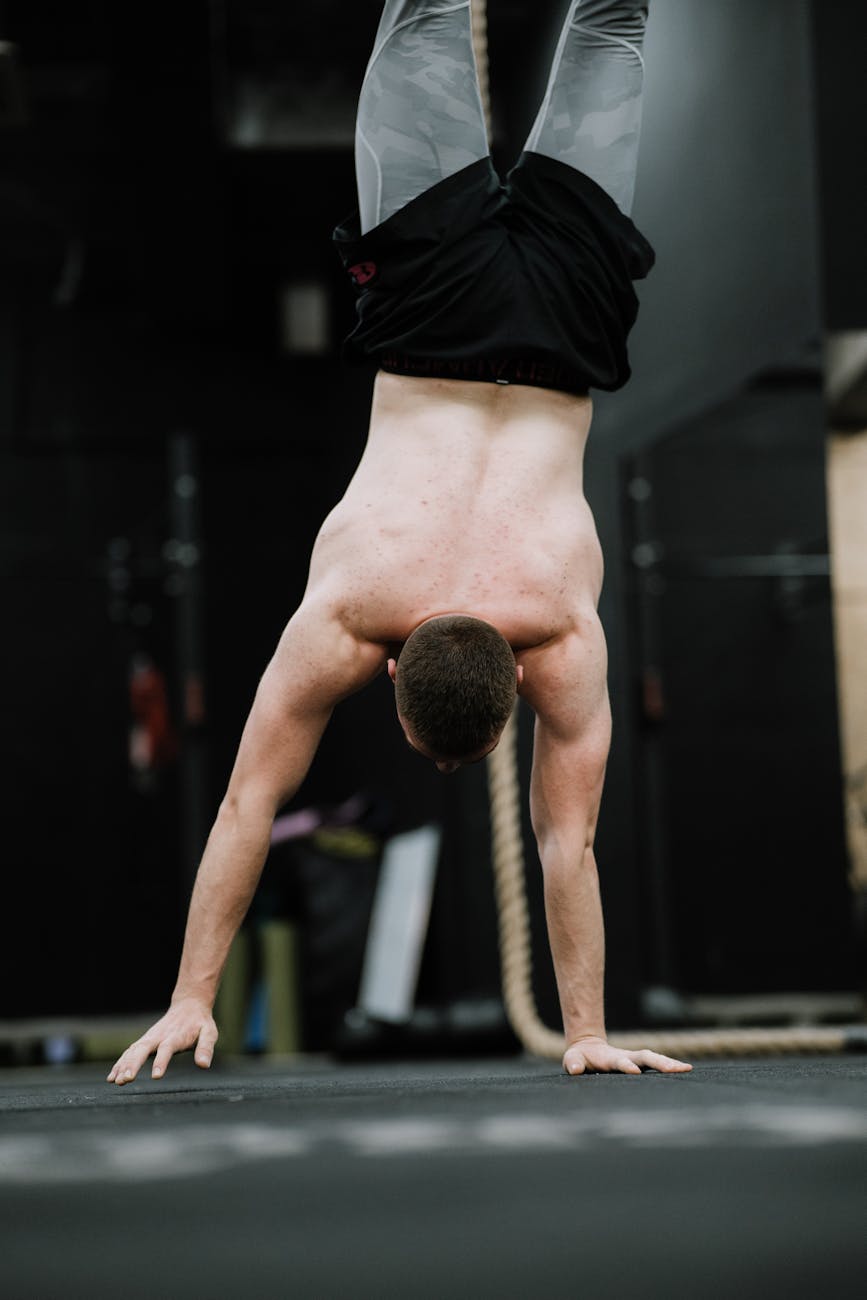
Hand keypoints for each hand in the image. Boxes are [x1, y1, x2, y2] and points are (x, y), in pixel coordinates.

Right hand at [106, 998, 217, 1085]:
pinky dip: (120, 1063)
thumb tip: (204, 1065)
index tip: (156, 1076)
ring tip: (115, 1081)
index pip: (167, 1049)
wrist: (188, 1005)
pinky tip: (112, 1077)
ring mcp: (149, 1038)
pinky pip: (129, 1052)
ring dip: (123, 1065)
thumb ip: (206, 1048)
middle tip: (126, 1079)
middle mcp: (158, 1036)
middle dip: (133, 1064)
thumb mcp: (209, 1033)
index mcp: (175, 1036)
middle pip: (143, 1049)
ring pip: (132, 1051)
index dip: (161, 1062)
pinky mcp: (144, 1041)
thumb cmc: (199, 1023)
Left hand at [563, 1035, 691, 1075]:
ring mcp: (635, 1059)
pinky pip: (657, 1064)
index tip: (634, 1070)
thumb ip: (573, 1063)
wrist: (588, 1047)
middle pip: (646, 1057)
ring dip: (670, 1063)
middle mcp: (627, 1057)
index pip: (620, 1061)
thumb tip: (574, 1069)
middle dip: (660, 1062)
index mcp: (610, 1058)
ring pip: (655, 1059)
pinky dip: (670, 1066)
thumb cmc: (580, 1057)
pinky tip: (686, 1070)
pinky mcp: (639, 1063)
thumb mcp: (573, 1059)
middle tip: (676, 1069)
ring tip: (687, 1069)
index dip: (626, 1065)